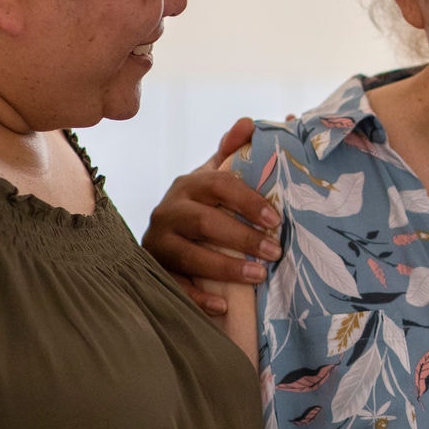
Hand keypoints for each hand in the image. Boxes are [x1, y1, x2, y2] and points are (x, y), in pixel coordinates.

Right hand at [142, 117, 282, 312]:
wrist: (168, 239)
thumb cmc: (205, 206)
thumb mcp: (217, 178)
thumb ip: (233, 151)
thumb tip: (248, 122)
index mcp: (189, 184)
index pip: (219, 185)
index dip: (247, 200)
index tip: (276, 219)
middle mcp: (168, 210)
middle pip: (204, 221)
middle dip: (242, 237)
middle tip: (275, 251)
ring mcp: (157, 241)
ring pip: (188, 254)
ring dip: (225, 268)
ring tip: (258, 276)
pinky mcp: (153, 269)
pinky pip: (172, 284)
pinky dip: (196, 296)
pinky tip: (221, 306)